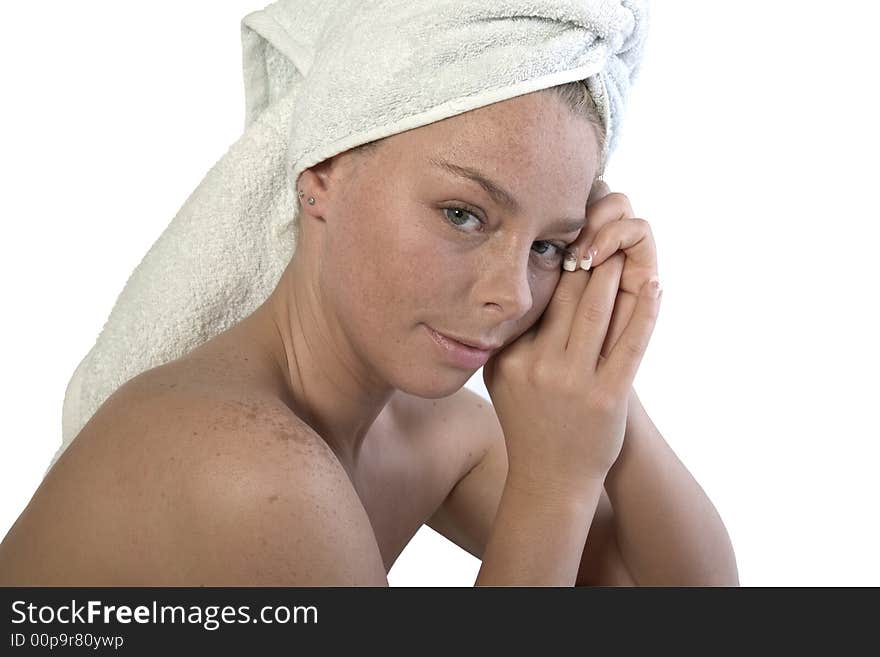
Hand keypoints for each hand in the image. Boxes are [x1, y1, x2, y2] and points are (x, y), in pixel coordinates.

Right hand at [482, 182, 661, 492]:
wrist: (550, 480)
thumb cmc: (529, 422)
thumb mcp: (503, 379)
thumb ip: (509, 338)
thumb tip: (520, 289)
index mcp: (511, 357)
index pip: (537, 298)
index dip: (555, 260)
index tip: (567, 231)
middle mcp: (539, 366)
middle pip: (568, 295)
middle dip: (588, 254)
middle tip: (601, 222)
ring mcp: (574, 382)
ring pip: (598, 310)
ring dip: (614, 271)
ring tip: (624, 244)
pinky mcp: (608, 398)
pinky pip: (630, 343)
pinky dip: (644, 311)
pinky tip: (653, 285)